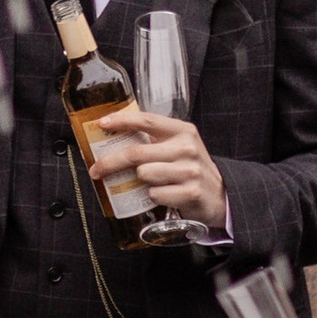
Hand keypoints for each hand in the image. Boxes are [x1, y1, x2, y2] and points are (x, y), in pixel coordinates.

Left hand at [96, 108, 224, 230]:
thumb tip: (115, 137)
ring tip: (151, 183)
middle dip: (110, 162)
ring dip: (139, 182)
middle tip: (96, 170)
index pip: (147, 120)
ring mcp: (189, 170)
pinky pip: (154, 194)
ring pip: (143, 174)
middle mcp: (187, 148)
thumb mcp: (179, 146)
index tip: (101, 124)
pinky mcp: (189, 192)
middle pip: (136, 153)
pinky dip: (153, 197)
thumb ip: (155, 140)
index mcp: (182, 131)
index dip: (121, 121)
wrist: (220, 195)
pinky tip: (165, 195)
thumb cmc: (190, 169)